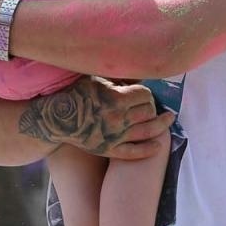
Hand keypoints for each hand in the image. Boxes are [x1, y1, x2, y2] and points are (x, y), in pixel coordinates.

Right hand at [20, 76, 173, 159]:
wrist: (56, 118)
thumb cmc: (76, 94)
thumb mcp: (96, 79)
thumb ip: (120, 77)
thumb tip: (141, 73)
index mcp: (116, 98)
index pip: (144, 95)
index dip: (146, 93)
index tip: (144, 93)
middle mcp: (118, 118)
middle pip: (148, 112)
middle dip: (152, 107)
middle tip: (152, 105)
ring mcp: (114, 136)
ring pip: (147, 131)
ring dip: (161, 125)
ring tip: (169, 120)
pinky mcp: (108, 150)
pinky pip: (134, 153)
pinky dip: (148, 149)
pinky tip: (158, 145)